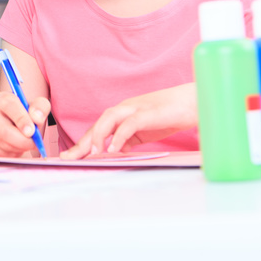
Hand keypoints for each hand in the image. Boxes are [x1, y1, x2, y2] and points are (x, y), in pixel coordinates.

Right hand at [0, 91, 50, 157]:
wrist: (16, 123)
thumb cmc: (28, 114)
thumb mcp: (37, 106)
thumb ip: (40, 107)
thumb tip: (36, 118)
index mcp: (3, 99)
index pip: (10, 106)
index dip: (21, 119)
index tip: (32, 131)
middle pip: (2, 130)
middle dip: (21, 141)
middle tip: (34, 144)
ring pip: (2, 144)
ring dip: (19, 148)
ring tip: (26, 143)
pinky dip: (12, 154)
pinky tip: (17, 147)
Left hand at [61, 83, 196, 158]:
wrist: (192, 102)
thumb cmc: (169, 116)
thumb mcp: (144, 132)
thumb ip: (128, 140)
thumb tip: (114, 153)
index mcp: (122, 115)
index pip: (98, 130)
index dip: (83, 144)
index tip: (69, 157)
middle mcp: (124, 109)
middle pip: (98, 125)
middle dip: (82, 143)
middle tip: (68, 158)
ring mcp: (136, 108)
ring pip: (109, 119)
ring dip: (98, 136)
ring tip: (91, 154)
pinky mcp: (149, 112)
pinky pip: (130, 123)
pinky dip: (120, 135)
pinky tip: (113, 148)